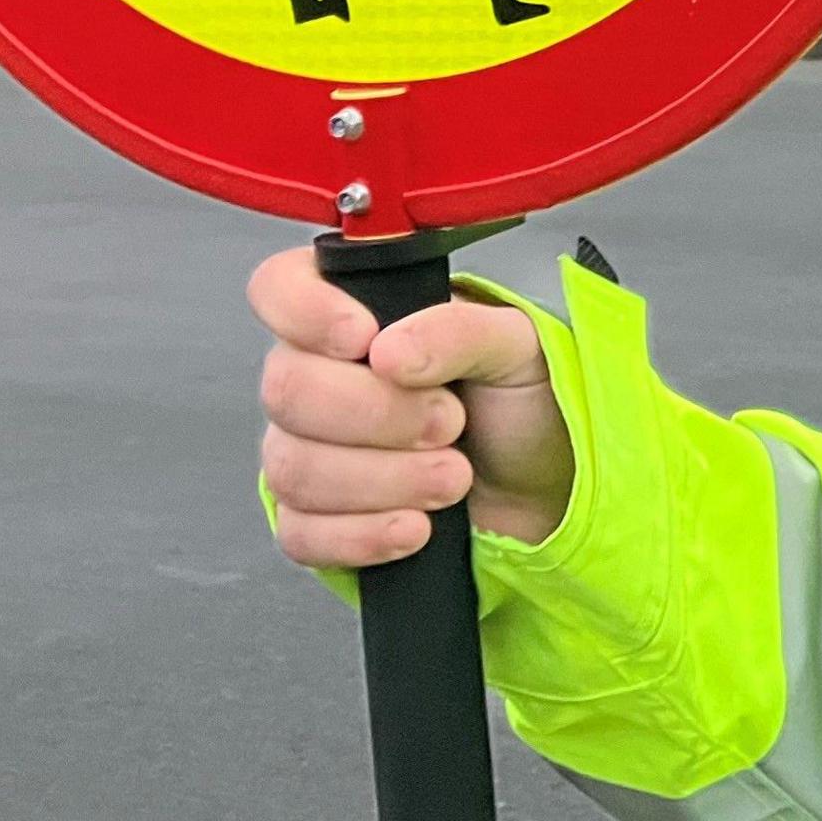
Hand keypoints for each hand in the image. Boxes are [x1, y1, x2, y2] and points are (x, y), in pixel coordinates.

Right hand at [253, 248, 576, 567]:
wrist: (541, 485)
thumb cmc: (521, 402)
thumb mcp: (514, 346)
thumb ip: (458, 331)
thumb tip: (390, 351)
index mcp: (355, 311)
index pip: (279, 287)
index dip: (305, 312)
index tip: (364, 339)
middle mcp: (316, 375)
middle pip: (285, 389)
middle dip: (377, 414)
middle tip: (450, 422)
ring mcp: (306, 449)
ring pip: (293, 467)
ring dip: (384, 479)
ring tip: (454, 476)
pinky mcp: (313, 518)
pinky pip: (300, 532)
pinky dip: (364, 534)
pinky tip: (416, 527)